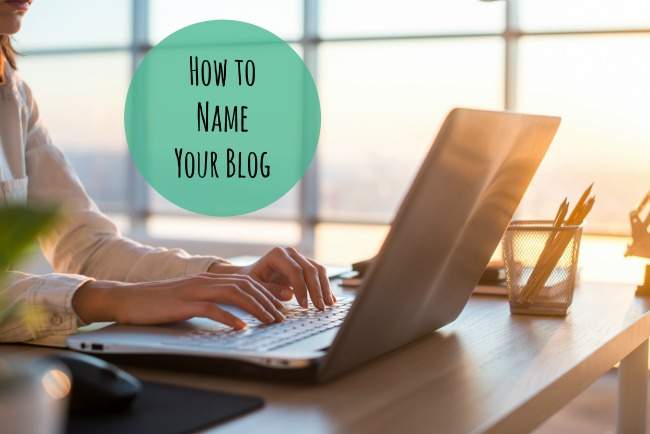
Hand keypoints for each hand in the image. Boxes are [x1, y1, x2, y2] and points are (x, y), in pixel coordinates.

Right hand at [72, 273, 285, 328]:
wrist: (127, 299)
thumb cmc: (159, 302)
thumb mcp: (190, 299)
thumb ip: (211, 301)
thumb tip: (234, 313)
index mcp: (208, 279)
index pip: (246, 281)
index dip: (267, 292)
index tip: (283, 304)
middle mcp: (205, 280)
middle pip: (245, 286)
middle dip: (268, 300)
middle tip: (282, 316)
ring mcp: (194, 290)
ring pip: (234, 294)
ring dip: (256, 308)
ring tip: (270, 321)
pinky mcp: (182, 303)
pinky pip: (211, 308)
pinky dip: (229, 318)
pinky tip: (241, 327)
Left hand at [209, 247, 335, 309]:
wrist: (251, 274)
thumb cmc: (251, 280)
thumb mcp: (255, 287)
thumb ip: (270, 290)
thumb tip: (290, 294)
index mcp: (277, 254)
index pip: (295, 270)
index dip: (302, 288)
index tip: (304, 305)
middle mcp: (291, 253)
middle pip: (310, 270)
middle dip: (316, 290)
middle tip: (320, 307)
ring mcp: (300, 258)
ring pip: (318, 270)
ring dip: (325, 288)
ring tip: (329, 305)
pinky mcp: (305, 265)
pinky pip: (319, 274)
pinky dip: (325, 286)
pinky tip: (331, 299)